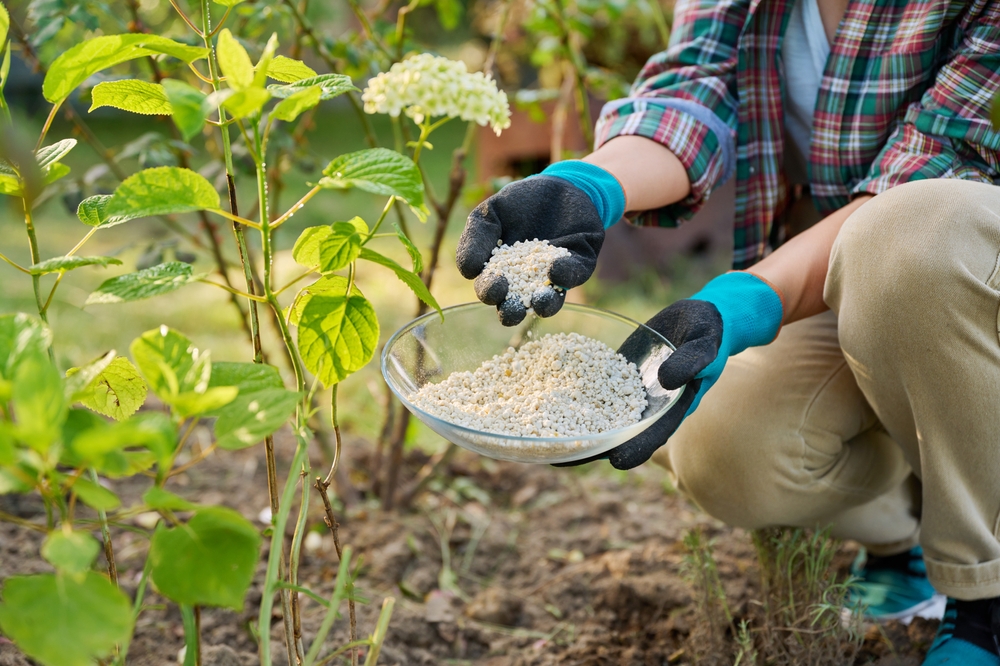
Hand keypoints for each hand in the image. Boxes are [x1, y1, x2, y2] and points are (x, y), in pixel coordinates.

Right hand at [456, 161, 624, 325]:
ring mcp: (554, 277)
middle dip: (512, 311)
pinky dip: (566, 275)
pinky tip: (556, 268)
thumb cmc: (518, 203)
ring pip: (548, 301)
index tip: (494, 284)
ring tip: (540, 301)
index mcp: (500, 273)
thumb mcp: (490, 214)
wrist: (558, 183)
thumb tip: (468, 272)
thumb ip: (475, 238)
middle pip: (516, 306)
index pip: (491, 290)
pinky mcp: (579, 265)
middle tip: (510, 307)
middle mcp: (526, 283)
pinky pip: (574, 276)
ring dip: (543, 304)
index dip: (489, 292)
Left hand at [557, 272, 783, 469]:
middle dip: (591, 446)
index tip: (615, 462)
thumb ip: (691, 363)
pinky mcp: (615, 370)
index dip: (635, 449)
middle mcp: (647, 405)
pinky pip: (593, 383)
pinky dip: (572, 391)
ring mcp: (629, 389)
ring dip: (574, 424)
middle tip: (560, 458)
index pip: (653, 435)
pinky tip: (544, 393)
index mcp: (672, 408)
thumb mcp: (706, 346)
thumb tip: (666, 381)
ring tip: (542, 437)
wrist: (701, 316)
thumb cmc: (711, 335)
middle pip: (618, 432)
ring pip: (600, 412)